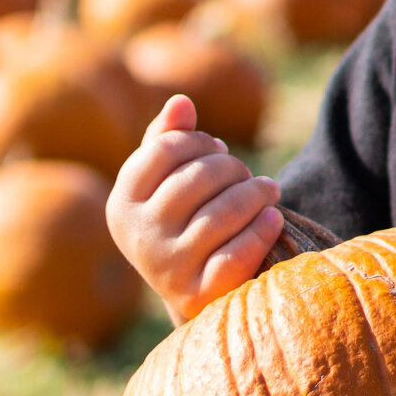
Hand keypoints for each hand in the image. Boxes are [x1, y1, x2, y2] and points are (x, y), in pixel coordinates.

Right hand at [107, 94, 282, 322]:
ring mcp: (166, 268)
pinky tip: (273, 218)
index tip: (218, 149)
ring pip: (222, 214)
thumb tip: (181, 101)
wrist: (194, 292)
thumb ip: (169, 140)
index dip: (199, 142)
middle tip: (248, 175)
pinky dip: (261, 230)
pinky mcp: (197, 294)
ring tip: (269, 190)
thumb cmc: (182, 223)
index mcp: (122, 204)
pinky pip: (236, 254)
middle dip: (233, 168)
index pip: (163, 149)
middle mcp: (138, 237)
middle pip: (197, 178)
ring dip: (256, 194)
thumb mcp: (166, 185)